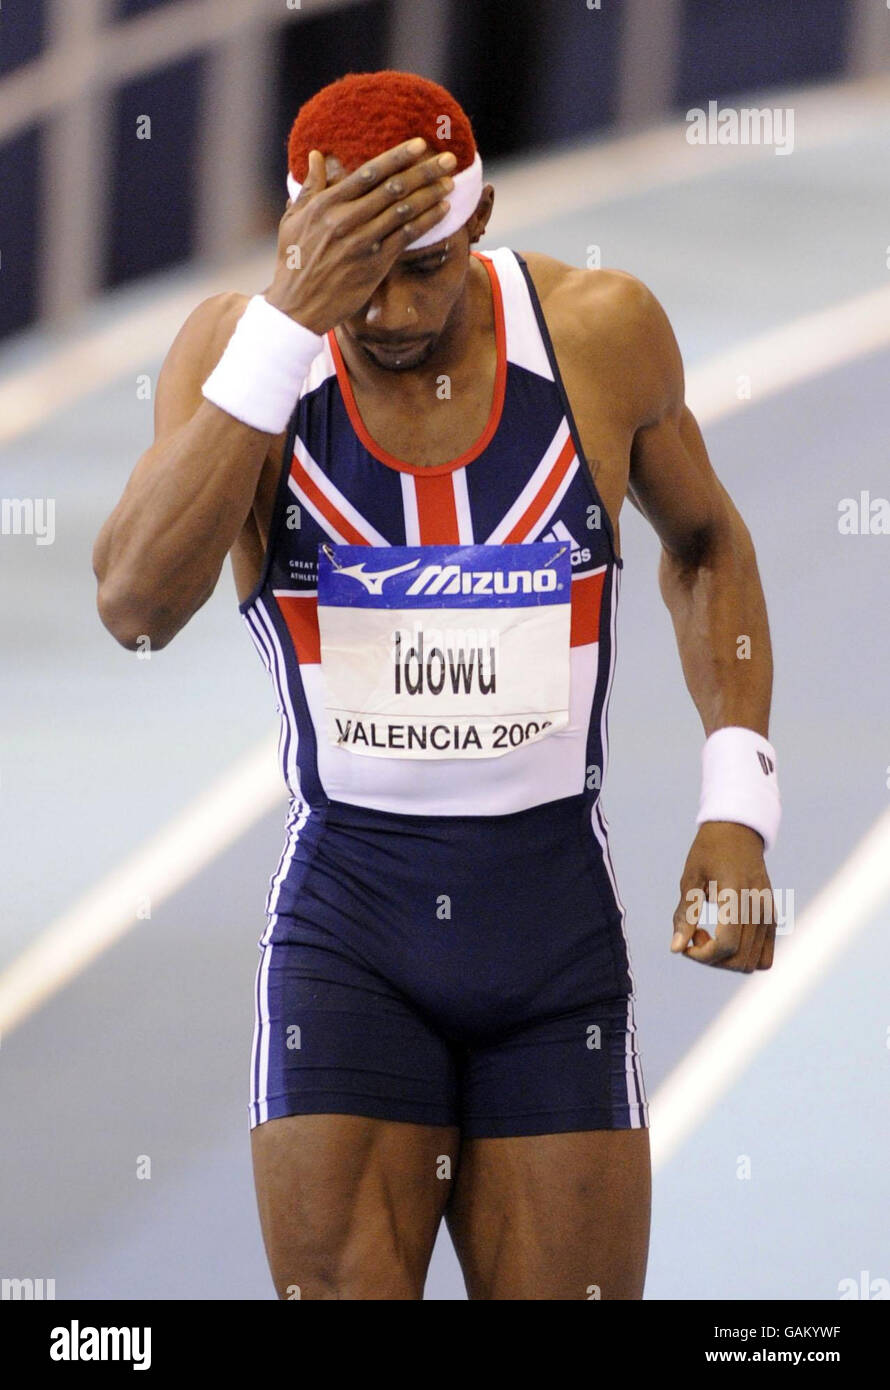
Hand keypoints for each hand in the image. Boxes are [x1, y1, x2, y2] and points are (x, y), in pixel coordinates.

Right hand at [263, 139, 456, 333]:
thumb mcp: (293, 220)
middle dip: (424, 171)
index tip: (419, 145)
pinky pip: (406, 236)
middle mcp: (346, 219)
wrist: (298, 307)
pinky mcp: (375, 263)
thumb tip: (318, 155)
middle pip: (393, 188)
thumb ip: (310, 187)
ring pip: (404, 210)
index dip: (397, 157)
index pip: (369, 173)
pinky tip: (443, 210)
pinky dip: (427, 221)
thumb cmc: (293, 262)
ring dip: (431, 194)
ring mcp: (363, 242)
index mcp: (326, 204)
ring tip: (450, 182)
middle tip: (448, 159)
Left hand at [670, 822, 775, 971]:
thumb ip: (685, 915)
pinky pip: (766, 957)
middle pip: (739, 960)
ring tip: (710, 934)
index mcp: (736, 895)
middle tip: (695, 934)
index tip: (685, 944)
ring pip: (753, 963)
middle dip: (711, 959)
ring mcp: (769, 914)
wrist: (738, 832)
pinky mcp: (773, 918)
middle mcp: (758, 908)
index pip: (727, 945)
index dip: (702, 954)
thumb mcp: (690, 880)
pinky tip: (726, 938)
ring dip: (727, 961)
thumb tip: (676, 948)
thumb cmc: (708, 852)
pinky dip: (744, 958)